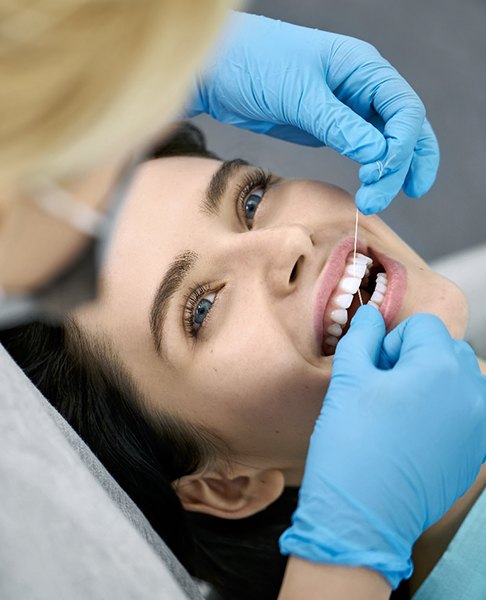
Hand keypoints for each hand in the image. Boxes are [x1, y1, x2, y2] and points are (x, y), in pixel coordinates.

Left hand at [186, 12, 438, 213]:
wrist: (218, 71)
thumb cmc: (254, 65)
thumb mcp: (298, 95)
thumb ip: (338, 124)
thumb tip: (378, 154)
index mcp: (362, 67)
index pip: (404, 109)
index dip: (401, 146)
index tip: (378, 174)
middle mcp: (362, 87)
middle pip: (404, 128)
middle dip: (401, 166)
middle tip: (376, 201)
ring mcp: (348, 108)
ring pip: (387, 142)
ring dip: (389, 172)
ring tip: (373, 201)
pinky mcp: (331, 126)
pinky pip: (364, 149)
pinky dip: (371, 168)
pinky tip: (369, 187)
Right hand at [279, 306, 485, 588]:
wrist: (362, 514)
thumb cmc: (352, 445)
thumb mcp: (348, 380)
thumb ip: (362, 337)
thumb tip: (370, 316)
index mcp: (440, 366)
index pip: (421, 327)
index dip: (391, 343)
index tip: (374, 371)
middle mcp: (471, 391)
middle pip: (445, 349)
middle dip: (414, 359)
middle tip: (383, 390)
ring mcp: (478, 424)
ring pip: (457, 380)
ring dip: (431, 382)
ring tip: (399, 411)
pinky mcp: (476, 450)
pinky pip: (464, 411)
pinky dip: (443, 410)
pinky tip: (413, 433)